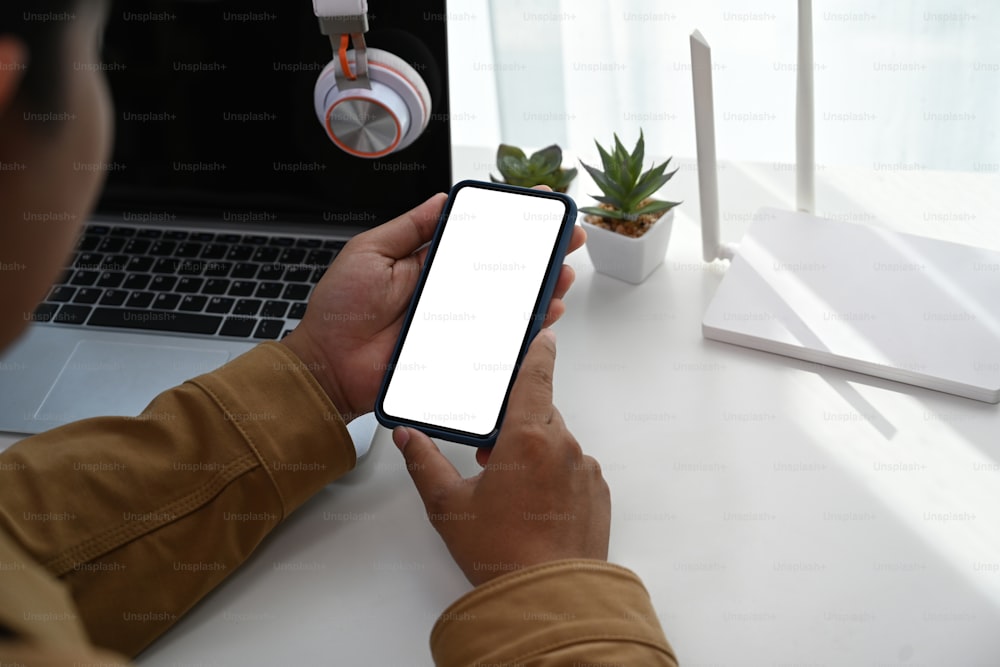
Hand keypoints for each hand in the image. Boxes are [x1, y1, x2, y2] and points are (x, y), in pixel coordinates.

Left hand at [282, 193, 585, 420]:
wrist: (328, 365)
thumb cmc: (341, 311)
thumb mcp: (370, 253)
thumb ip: (409, 228)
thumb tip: (442, 200)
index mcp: (432, 263)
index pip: (479, 238)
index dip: (511, 222)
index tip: (541, 203)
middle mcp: (451, 292)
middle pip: (506, 270)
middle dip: (541, 253)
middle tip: (569, 237)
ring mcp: (459, 324)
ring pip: (511, 305)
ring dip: (543, 288)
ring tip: (563, 273)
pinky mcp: (461, 354)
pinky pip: (501, 342)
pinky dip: (528, 330)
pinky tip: (546, 313)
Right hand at [393, 329, 610, 585]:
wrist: (548, 597)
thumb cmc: (502, 552)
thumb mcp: (448, 505)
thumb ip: (424, 463)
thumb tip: (408, 437)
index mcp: (528, 437)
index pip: (537, 376)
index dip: (539, 351)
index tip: (543, 335)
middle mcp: (564, 447)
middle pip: (542, 414)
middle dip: (518, 425)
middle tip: (491, 456)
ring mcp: (585, 472)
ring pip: (557, 444)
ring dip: (536, 453)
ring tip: (511, 491)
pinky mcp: (598, 495)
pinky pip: (574, 470)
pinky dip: (556, 477)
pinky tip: (535, 507)